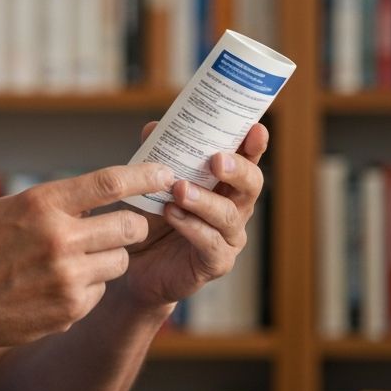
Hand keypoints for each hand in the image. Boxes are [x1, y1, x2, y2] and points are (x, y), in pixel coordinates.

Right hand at [0, 163, 173, 356]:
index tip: (167, 173)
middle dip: (133, 225)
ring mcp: (67, 277)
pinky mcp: (70, 310)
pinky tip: (56, 286)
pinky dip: (88, 286)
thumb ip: (56, 202)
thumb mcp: (11, 210)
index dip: (146, 176)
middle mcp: (59, 238)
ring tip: (74, 259)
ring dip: (108, 258)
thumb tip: (104, 192)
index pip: (111, 183)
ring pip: (120, 261)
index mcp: (42, 204)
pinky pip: (101, 290)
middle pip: (130, 226)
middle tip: (122, 225)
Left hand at [115, 122, 268, 309]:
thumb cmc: (151, 217)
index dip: (253, 144)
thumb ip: (156, 154)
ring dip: (205, 200)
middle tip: (216, 160)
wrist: (135, 263)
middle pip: (251, 185)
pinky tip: (172, 214)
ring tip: (180, 189)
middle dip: (238, 170)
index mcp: (224, 184)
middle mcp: (233, 208)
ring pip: (229, 215)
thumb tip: (154, 127)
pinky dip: (191, 226)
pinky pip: (210, 243)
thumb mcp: (151, 182)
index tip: (255, 128)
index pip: (245, 159)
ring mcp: (227, 237)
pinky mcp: (215, 262)